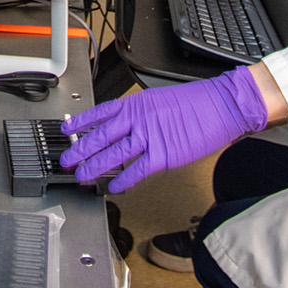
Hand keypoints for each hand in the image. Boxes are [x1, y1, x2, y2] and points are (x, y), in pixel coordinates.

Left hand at [59, 69, 268, 192]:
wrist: (221, 106)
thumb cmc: (195, 103)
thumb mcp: (158, 101)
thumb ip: (138, 114)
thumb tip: (123, 127)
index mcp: (135, 104)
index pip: (99, 114)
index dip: (80, 123)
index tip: (66, 130)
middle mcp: (138, 119)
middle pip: (100, 136)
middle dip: (80, 150)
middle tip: (66, 160)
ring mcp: (150, 137)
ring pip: (114, 154)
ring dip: (95, 167)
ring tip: (82, 176)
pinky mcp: (164, 155)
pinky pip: (138, 170)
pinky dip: (124, 179)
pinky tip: (114, 187)